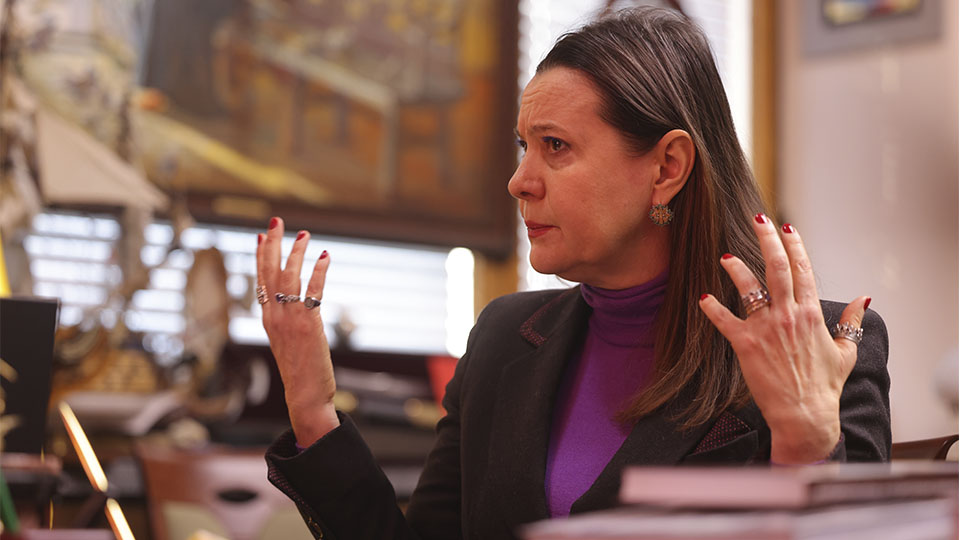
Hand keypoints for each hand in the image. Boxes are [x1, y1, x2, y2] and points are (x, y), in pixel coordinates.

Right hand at [257, 216, 338, 445]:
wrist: (304, 395)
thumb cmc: (299, 370)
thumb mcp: (286, 341)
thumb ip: (286, 321)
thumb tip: (294, 303)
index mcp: (267, 320)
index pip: (260, 280)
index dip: (260, 256)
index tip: (261, 235)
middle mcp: (274, 317)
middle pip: (269, 272)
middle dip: (272, 244)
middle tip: (276, 222)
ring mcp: (290, 320)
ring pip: (289, 277)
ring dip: (296, 253)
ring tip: (305, 235)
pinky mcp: (308, 325)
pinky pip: (312, 291)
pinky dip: (319, 272)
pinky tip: (325, 257)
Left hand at [698, 214, 869, 463]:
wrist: (805, 414)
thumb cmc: (824, 386)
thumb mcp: (845, 351)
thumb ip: (852, 321)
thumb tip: (864, 298)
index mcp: (812, 314)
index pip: (804, 271)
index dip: (795, 247)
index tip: (787, 228)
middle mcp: (789, 315)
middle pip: (777, 268)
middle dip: (767, 241)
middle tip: (758, 220)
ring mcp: (766, 328)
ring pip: (749, 288)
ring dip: (736, 269)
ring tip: (725, 256)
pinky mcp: (746, 344)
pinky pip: (726, 321)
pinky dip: (713, 309)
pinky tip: (704, 298)